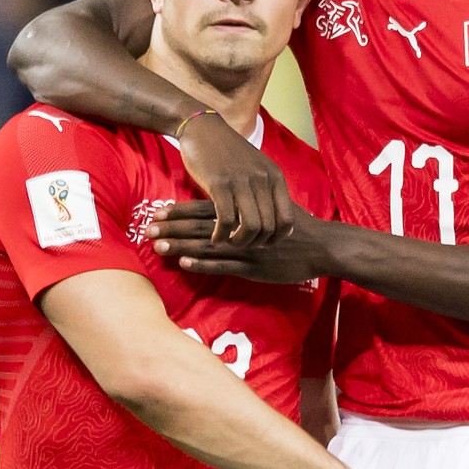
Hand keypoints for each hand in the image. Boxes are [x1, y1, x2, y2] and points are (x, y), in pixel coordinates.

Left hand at [149, 199, 329, 282]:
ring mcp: (247, 248)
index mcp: (244, 210)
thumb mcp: (270, 206)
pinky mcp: (255, 267)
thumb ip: (246, 205)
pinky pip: (225, 266)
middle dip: (172, 228)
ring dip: (180, 245)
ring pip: (208, 245)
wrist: (322, 245)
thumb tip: (224, 201)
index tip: (156, 211)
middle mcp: (242, 227)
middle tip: (145, 229)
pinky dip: (204, 264)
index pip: (204, 207)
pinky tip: (184, 264)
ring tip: (156, 245)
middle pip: (200, 226)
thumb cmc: (295, 226)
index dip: (179, 210)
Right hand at [176, 112, 294, 245]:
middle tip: (242, 244)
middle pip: (269, 228)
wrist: (203, 128)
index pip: (287, 220)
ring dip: (239, 243)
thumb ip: (269, 190)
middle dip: (255, 243)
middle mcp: (262, 180)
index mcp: (275, 177)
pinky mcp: (219, 184)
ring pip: (250, 228)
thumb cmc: (230, 152)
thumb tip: (282, 222)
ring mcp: (242, 182)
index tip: (262, 242)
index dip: (276, 239)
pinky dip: (221, 235)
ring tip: (229, 242)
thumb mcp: (257, 167)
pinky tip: (215, 236)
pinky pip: (226, 221)